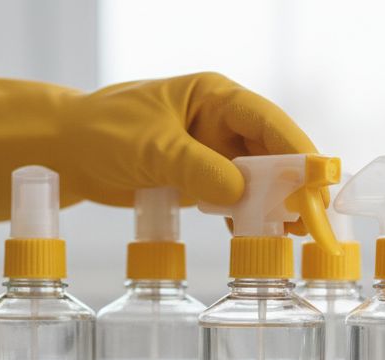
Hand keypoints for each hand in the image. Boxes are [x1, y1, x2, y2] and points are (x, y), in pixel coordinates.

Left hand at [0, 71, 321, 227]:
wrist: (64, 152)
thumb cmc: (102, 132)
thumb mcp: (152, 148)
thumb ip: (198, 169)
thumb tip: (243, 194)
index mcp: (214, 96)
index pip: (267, 121)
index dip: (298, 150)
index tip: (320, 178)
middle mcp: (221, 122)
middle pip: (272, 153)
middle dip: (293, 185)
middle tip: (314, 218)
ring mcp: (213, 154)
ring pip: (258, 180)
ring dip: (275, 205)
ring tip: (297, 236)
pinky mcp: (200, 181)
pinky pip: (235, 200)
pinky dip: (248, 218)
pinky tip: (261, 238)